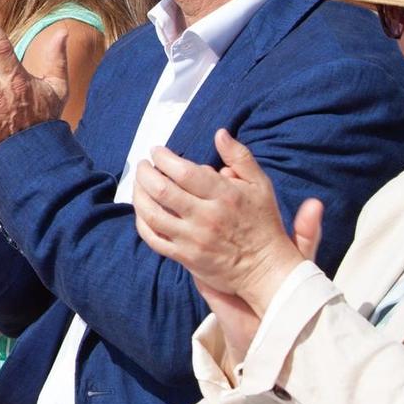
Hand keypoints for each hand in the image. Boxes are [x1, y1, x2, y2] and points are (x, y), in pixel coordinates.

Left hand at [130, 133, 324, 343]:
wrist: (266, 270)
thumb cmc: (263, 223)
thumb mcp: (260, 185)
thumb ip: (239, 157)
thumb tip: (220, 134)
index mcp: (224, 195)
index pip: (183, 171)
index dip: (163, 158)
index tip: (157, 151)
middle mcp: (206, 217)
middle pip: (162, 190)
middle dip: (145, 172)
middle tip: (143, 165)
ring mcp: (193, 239)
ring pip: (152, 214)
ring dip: (138, 194)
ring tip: (138, 183)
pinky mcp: (185, 257)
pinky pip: (153, 239)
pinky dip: (142, 222)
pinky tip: (142, 210)